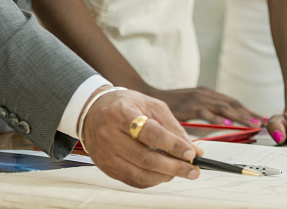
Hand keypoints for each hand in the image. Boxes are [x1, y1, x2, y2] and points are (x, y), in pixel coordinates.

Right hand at [81, 90, 201, 187]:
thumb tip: (193, 149)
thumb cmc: (125, 106)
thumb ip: (172, 127)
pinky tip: (163, 174)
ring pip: (140, 174)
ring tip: (180, 171)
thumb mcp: (150, 106)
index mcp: (121, 113)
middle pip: (145, 158)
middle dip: (174, 167)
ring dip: (165, 176)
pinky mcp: (106, 167)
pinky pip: (133, 180)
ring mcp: (106, 153)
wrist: (93, 111)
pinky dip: (153, 180)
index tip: (191, 153)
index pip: (150, 133)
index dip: (173, 145)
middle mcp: (109, 134)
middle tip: (192, 170)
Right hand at [146, 85, 263, 127]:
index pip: (232, 102)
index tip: (262, 119)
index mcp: (206, 94)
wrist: (146, 95)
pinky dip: (218, 119)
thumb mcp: (191, 109)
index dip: (248, 110)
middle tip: (264, 123)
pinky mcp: (187, 105)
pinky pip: (205, 113)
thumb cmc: (169, 105)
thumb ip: (205, 117)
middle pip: (232, 104)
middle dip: (249, 114)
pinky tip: (228, 124)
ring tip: (253, 124)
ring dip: (239, 116)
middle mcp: (203, 94)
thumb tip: (224, 132)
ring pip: (223, 107)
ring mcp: (196, 98)